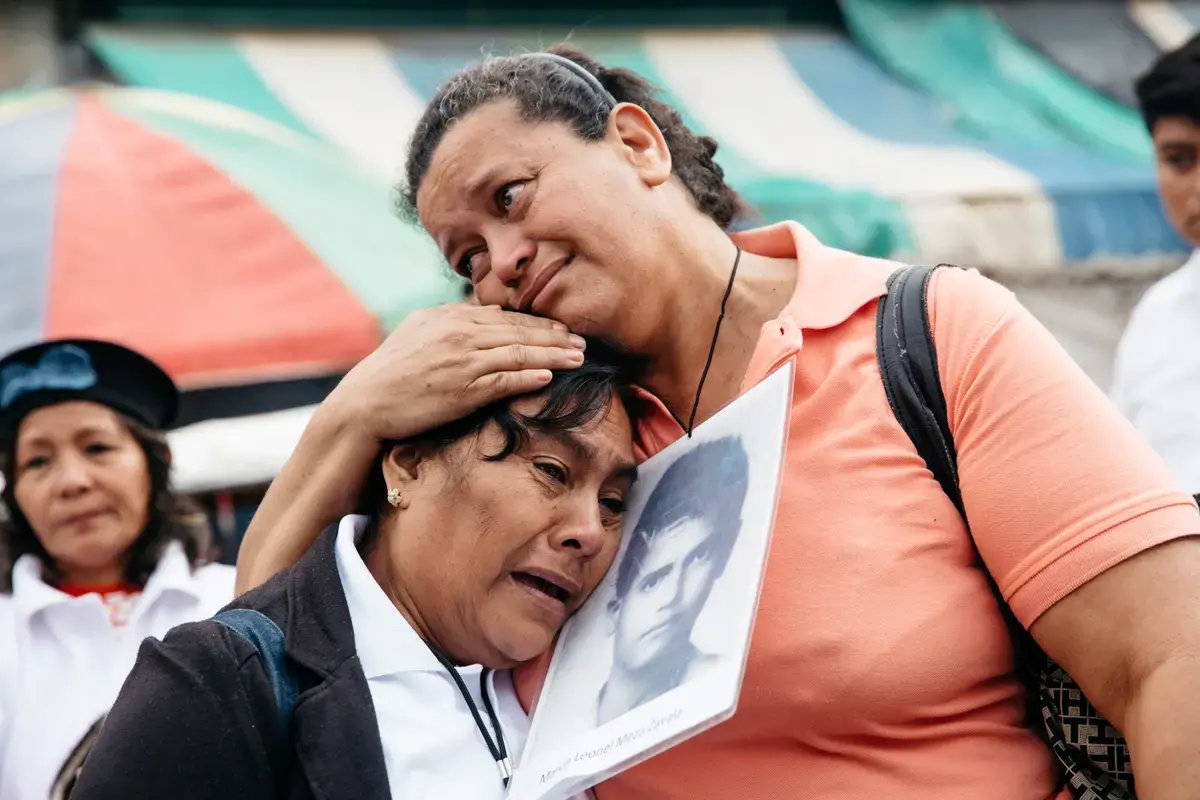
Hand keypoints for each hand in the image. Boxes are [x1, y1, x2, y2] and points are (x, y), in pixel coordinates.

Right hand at [325, 303, 585, 441]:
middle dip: (554, 335)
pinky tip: (549, 375)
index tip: (560, 328)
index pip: (502, 316)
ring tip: (578, 357)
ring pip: (519, 352)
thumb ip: (449, 322)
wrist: (365, 405)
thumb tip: (482, 314)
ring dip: (553, 354)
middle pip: (518, 331)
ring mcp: (462, 360)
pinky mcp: (463, 389)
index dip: (535, 322)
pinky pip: (504, 379)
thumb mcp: (417, 334)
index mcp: (448, 317)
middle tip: (582, 340)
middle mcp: (458, 332)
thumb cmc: (390, 374)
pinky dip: (529, 375)